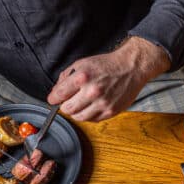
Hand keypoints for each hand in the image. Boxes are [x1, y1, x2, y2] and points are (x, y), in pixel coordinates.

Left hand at [46, 37, 169, 120]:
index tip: (53, 100)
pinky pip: (93, 119)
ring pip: (79, 117)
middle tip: (68, 101)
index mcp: (82, 77)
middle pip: (67, 109)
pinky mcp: (111, 111)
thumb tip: (56, 92)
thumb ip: (66, 77)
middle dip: (65, 106)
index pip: (59, 94)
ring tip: (81, 104)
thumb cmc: (107, 65)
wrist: (130, 68)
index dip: (53, 98)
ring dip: (77, 112)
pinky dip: (89, 114)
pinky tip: (92, 106)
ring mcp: (102, 103)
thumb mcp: (82, 64)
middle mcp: (92, 91)